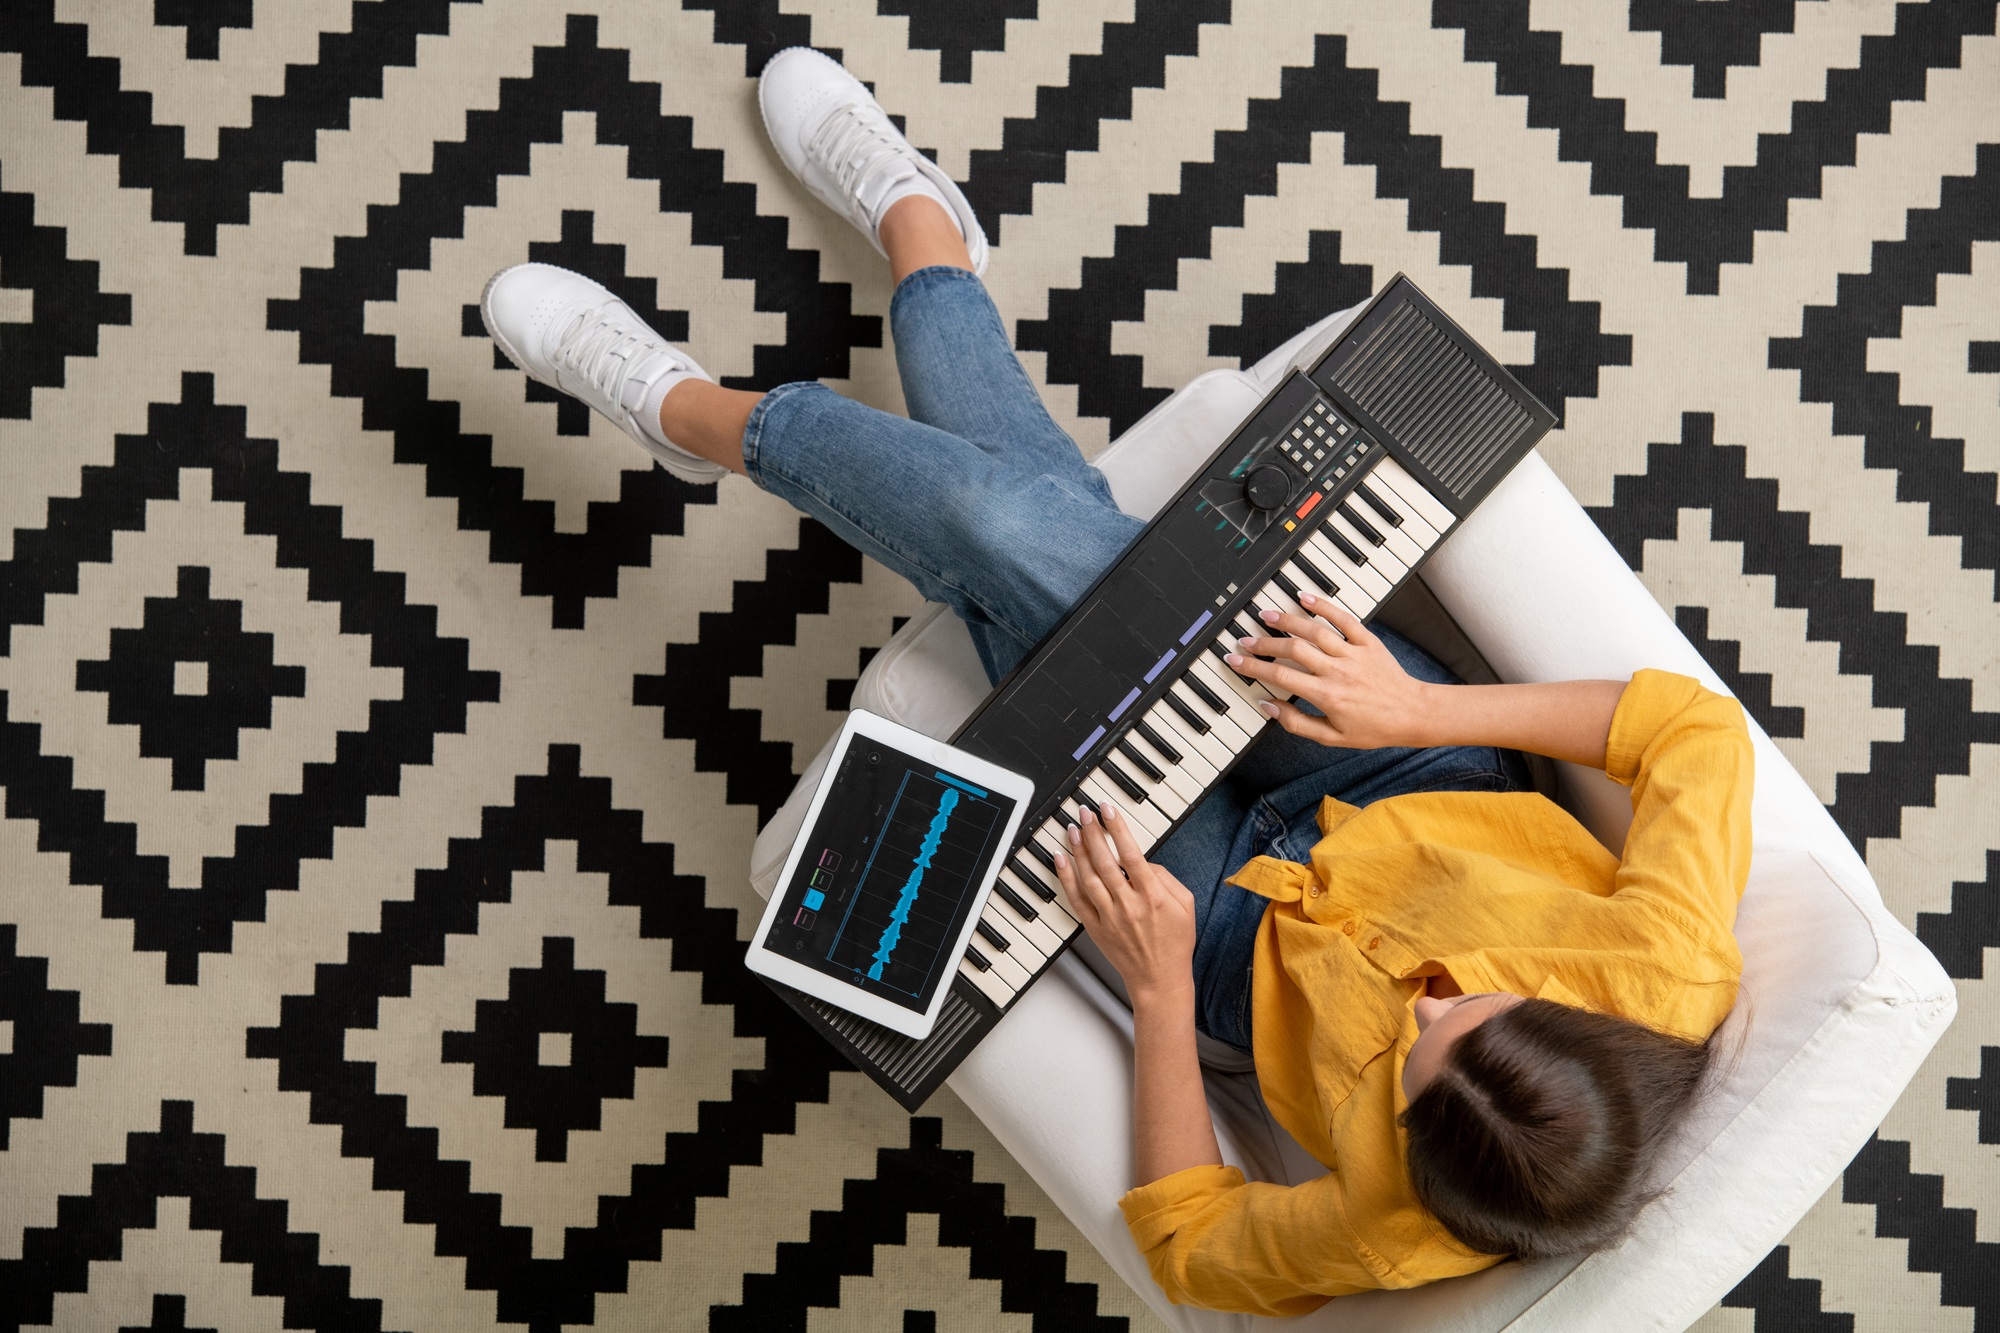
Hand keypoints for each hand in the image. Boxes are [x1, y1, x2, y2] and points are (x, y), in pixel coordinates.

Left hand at [1054, 804, 1196, 1003]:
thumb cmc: (1174, 943)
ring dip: (1078, 850)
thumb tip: (1144, 861)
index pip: (1131, 854)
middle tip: (1085, 812)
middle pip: (1105, 862)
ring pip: (1087, 878)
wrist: (1158, 980)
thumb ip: (1166, 878)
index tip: (1108, 809)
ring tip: (1073, 829)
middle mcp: (1128, 905)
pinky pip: (1076, 899)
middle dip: (1093, 832)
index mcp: (1152, 896)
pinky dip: (1066, 878)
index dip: (1117, 828)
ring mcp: (1109, 917)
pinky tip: (1061, 859)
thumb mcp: (1185, 905)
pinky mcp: (1095, 928)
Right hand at [1223, 597, 1434, 749]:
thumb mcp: (1332, 737)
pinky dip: (1324, 606)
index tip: (1236, 661)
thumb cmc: (1374, 728)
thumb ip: (1297, 723)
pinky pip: (1344, 619)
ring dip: (1287, 621)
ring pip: (1314, 631)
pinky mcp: (1368, 642)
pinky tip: (1305, 598)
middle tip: (1246, 640)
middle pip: (1293, 649)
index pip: (1281, 677)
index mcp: (1327, 695)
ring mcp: (1353, 653)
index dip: (1254, 668)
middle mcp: (1338, 671)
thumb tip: (1269, 706)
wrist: (1413, 714)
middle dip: (1264, 643)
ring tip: (1266, 616)